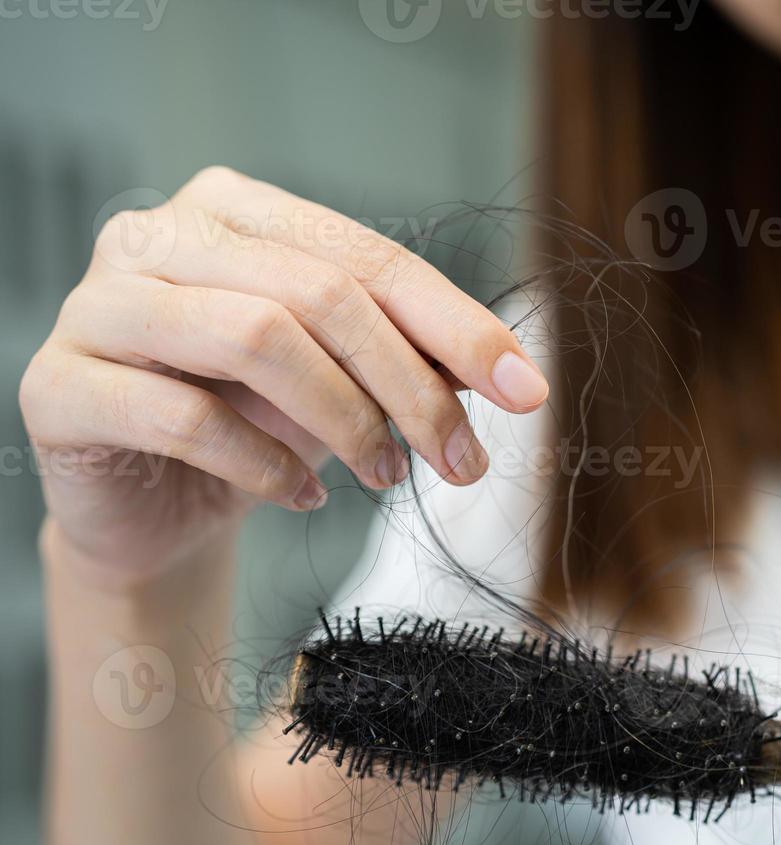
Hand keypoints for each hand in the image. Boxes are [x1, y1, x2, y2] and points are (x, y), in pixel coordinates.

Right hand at [20, 166, 547, 584]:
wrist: (153, 506)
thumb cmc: (254, 424)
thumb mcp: (346, 382)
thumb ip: (411, 358)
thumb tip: (509, 373)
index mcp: (237, 210)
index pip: (369, 257)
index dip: (458, 325)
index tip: (527, 391)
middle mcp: (160, 235)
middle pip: (321, 294)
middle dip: (412, 387)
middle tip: (463, 462)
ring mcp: (99, 303)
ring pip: (257, 336)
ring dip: (345, 420)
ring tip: (387, 475)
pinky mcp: (61, 383)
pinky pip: (185, 417)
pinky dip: (265, 465)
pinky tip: (300, 496)